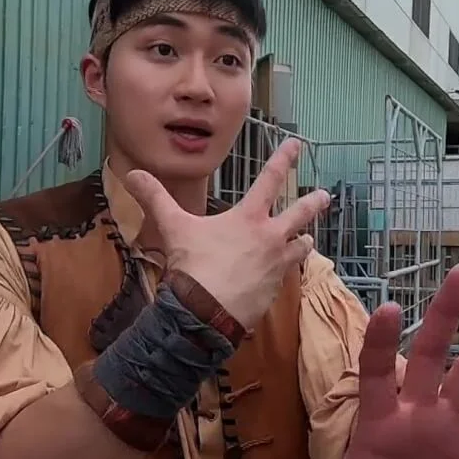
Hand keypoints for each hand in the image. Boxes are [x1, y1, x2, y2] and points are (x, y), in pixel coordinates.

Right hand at [125, 138, 330, 329]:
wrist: (206, 313)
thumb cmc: (193, 267)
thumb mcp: (173, 228)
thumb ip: (155, 198)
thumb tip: (132, 173)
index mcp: (249, 218)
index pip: (270, 180)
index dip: (284, 159)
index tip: (298, 144)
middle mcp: (271, 238)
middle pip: (301, 214)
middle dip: (314, 202)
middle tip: (326, 196)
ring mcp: (277, 265)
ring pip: (302, 247)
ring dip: (303, 241)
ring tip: (306, 240)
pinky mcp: (276, 290)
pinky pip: (287, 275)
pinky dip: (285, 271)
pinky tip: (281, 274)